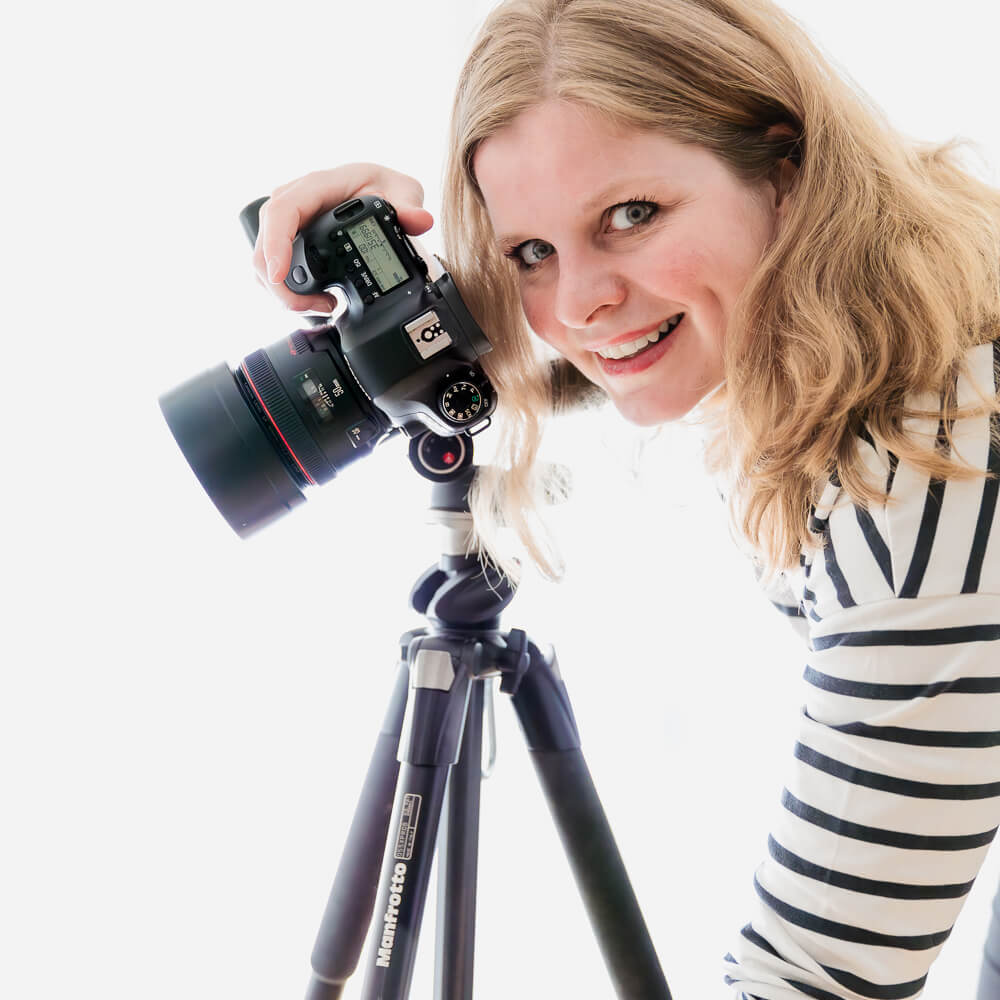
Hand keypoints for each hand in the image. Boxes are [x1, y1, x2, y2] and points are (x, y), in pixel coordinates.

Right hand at [251, 163, 433, 312]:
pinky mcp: (287, 241)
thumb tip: (420, 220)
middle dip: (281, 286)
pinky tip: (319, 302)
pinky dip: (289, 292)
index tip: (278, 275)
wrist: (374, 187)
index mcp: (315, 186)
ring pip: (264, 264)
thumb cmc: (381, 185)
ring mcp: (287, 224)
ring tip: (326, 306)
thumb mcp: (402, 189)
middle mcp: (293, 203)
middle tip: (318, 307)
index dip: (274, 244)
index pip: (281, 212)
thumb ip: (409, 205)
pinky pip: (273, 270)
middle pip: (263, 246)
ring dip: (286, 295)